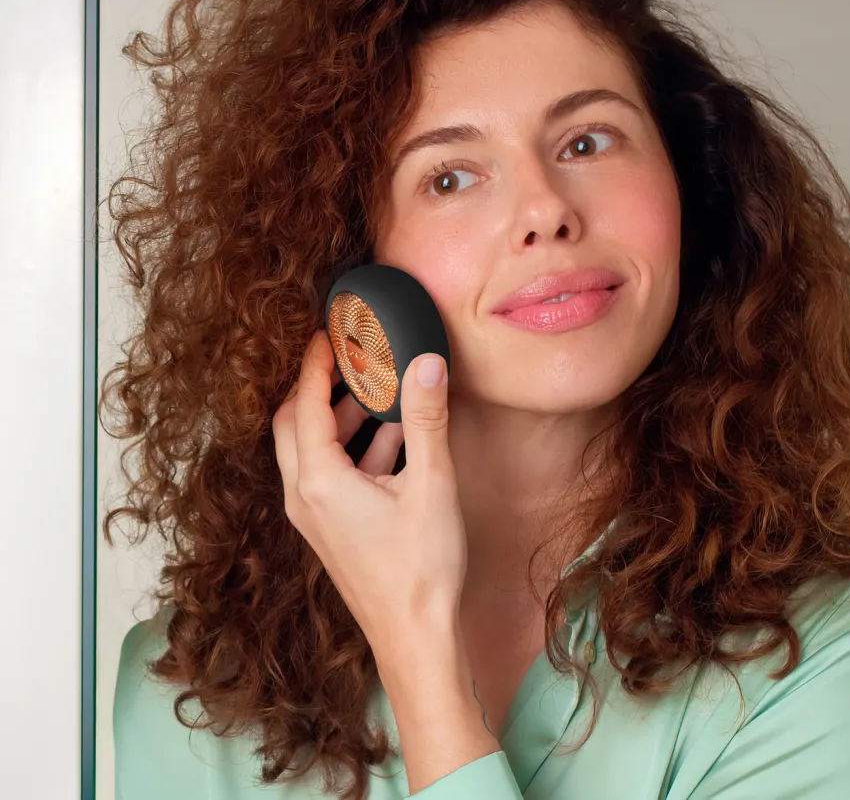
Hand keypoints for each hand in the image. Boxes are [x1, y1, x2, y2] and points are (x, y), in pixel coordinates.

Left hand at [273, 330, 466, 661]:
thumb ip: (428, 419)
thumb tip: (427, 363)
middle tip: (346, 356)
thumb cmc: (421, 570)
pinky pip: (329, 475)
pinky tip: (394, 438)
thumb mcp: (431, 485)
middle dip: (318, 386)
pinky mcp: (331, 531)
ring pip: (311, 450)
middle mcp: (304, 497)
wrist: (415, 640)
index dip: (315, 364)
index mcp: (318, 481)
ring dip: (339, 417)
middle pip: (294, 423)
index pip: (306, 403)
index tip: (327, 332)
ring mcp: (314, 517)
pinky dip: (353, 448)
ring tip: (377, 391)